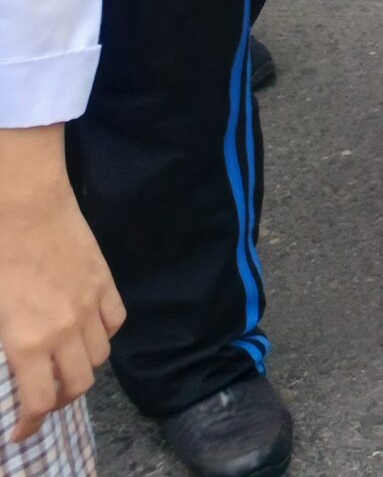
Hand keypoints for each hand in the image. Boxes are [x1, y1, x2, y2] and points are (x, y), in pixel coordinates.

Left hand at [0, 129, 119, 442]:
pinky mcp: (104, 282)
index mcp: (27, 342)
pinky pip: (115, 323)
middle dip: (58, 401)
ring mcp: (90, 306)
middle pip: (77, 385)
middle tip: (42, 399)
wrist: (23, 205)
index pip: (40, 401)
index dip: (31, 424)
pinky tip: (86, 331)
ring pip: (100, 357)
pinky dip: (103, 335)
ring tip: (64, 366)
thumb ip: (2, 342)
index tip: (20, 432)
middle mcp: (65, 330)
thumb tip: (8, 362)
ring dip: (82, 369)